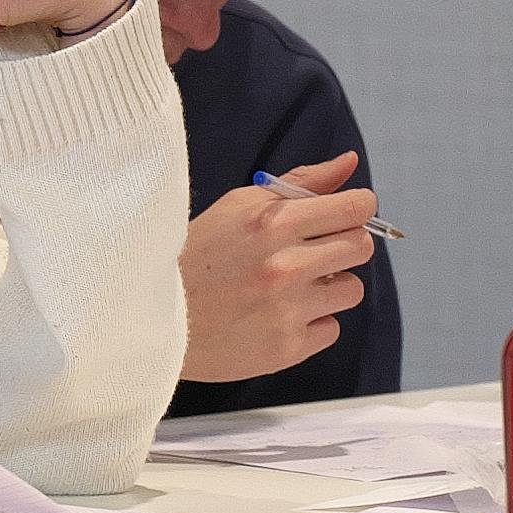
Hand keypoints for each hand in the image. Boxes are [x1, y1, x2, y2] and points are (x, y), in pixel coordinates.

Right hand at [181, 153, 378, 382]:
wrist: (151, 316)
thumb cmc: (196, 254)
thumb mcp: (239, 206)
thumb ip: (300, 184)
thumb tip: (349, 163)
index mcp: (273, 223)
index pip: (356, 208)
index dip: (356, 209)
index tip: (344, 215)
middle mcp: (285, 266)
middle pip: (360, 247)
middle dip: (343, 245)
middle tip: (312, 251)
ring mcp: (287, 311)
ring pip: (351, 290)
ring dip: (329, 286)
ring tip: (290, 287)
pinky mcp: (287, 349)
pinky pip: (331, 328)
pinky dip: (311, 322)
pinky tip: (277, 316)